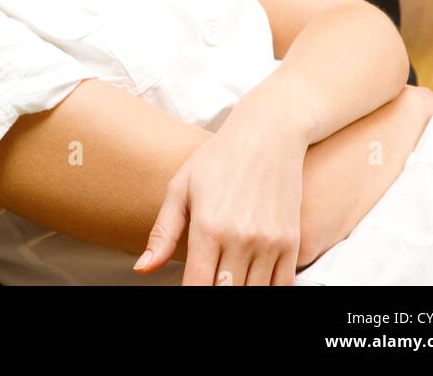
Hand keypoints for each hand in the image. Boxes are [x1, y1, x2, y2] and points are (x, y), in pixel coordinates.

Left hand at [133, 91, 307, 285]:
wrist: (269, 133)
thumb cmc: (218, 158)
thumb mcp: (182, 187)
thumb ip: (163, 232)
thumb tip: (142, 269)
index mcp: (207, 227)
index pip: (196, 287)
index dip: (189, 298)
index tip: (187, 291)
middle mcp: (240, 238)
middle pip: (225, 293)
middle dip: (214, 293)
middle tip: (207, 279)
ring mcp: (269, 242)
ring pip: (252, 293)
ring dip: (238, 290)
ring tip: (226, 280)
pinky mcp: (291, 241)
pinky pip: (281, 286)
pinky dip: (266, 291)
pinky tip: (250, 282)